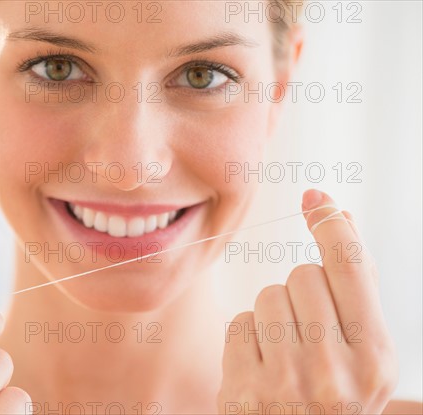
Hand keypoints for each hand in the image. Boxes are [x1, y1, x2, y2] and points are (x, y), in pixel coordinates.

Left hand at [218, 189, 397, 413]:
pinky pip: (239, 323)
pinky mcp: (244, 388)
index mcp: (374, 358)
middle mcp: (334, 370)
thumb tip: (342, 217)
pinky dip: (247, 338)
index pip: (350, 267)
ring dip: (273, 314)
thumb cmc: (332, 395)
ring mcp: (286, 381)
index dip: (332, 225)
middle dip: (302, 292)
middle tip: (308, 332)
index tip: (315, 198)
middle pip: (303, 275)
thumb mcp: (362, 353)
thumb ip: (356, 289)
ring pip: (267, 295)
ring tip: (285, 354)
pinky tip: (261, 368)